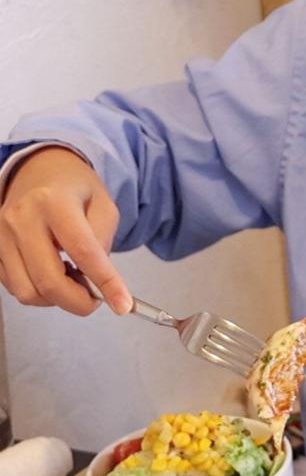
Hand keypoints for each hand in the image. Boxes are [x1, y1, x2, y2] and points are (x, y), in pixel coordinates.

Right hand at [0, 147, 131, 315]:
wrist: (39, 170)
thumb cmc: (75, 188)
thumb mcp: (103, 204)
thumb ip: (103, 241)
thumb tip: (98, 281)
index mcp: (54, 201)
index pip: (82, 251)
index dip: (104, 282)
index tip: (123, 305)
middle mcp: (21, 218)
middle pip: (48, 280)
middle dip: (78, 302)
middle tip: (95, 299)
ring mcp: (1, 235)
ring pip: (27, 291)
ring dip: (57, 298)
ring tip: (74, 279)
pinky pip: (14, 288)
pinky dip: (39, 292)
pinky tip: (53, 273)